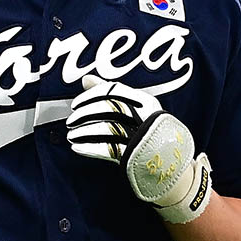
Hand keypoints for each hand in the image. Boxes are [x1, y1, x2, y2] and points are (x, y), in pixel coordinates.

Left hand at [66, 75, 211, 222]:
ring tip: (71, 136)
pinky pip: (107, 150)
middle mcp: (145, 117)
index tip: (75, 104)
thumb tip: (85, 78)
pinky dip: (89, 148)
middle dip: (85, 115)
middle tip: (71, 121)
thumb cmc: (147, 129)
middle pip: (109, 109)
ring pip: (106, 129)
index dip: (91, 96)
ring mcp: (141, 137)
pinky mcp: (135, 156)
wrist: (170, 162)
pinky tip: (78, 148)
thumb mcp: (135, 106)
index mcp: (146, 102)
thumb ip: (110, 91)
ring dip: (84, 133)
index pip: (114, 91)